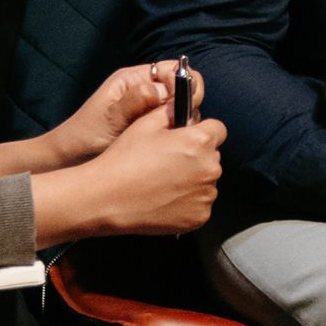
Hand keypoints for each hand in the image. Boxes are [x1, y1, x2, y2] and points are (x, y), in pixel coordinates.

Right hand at [34, 108, 224, 242]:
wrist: (107, 199)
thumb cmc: (125, 159)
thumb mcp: (145, 124)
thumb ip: (171, 112)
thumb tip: (183, 108)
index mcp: (200, 141)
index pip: (218, 129)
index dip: (203, 131)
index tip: (188, 138)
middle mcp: (211, 168)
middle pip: (212, 156)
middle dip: (197, 156)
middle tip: (168, 162)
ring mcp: (207, 195)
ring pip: (207, 181)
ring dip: (193, 180)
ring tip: (163, 183)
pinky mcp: (200, 217)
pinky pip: (200, 204)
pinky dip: (188, 202)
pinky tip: (164, 199)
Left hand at [49, 60, 184, 167]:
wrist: (70, 161)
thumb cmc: (84, 137)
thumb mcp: (109, 117)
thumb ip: (136, 101)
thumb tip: (162, 90)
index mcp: (135, 79)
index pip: (174, 70)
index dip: (183, 84)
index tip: (178, 105)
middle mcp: (148, 92)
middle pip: (185, 90)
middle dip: (185, 107)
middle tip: (173, 126)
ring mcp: (153, 113)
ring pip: (184, 112)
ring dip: (182, 124)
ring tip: (168, 140)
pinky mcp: (156, 131)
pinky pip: (177, 128)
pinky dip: (178, 136)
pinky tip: (168, 148)